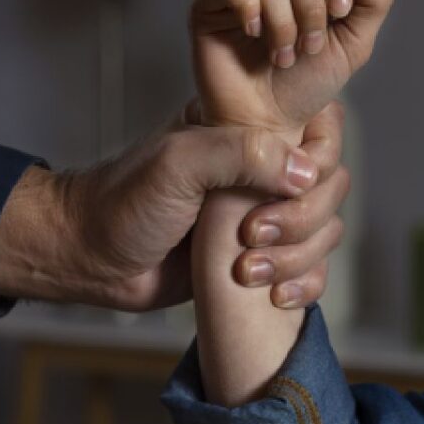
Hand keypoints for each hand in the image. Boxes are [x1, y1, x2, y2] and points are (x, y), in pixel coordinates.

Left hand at [0, 102, 349, 311]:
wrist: (92, 259)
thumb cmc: (123, 202)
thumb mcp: (178, 163)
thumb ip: (241, 154)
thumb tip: (306, 173)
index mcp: (246, 128)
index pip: (320, 128)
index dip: (316, 159)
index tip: (285, 186)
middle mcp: (261, 168)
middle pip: (331, 185)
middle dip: (302, 218)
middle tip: (252, 235)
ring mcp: (263, 214)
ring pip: (325, 230)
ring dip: (298, 256)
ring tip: (247, 271)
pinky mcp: (260, 258)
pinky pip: (311, 269)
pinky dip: (304, 284)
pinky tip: (275, 296)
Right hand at [190, 0, 393, 131]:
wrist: (268, 125)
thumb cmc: (305, 87)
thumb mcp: (353, 47)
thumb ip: (372, 3)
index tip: (340, 12)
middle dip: (312, 7)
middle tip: (309, 48)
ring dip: (283, 21)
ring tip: (282, 57)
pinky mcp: (209, 6)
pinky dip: (246, 5)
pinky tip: (253, 34)